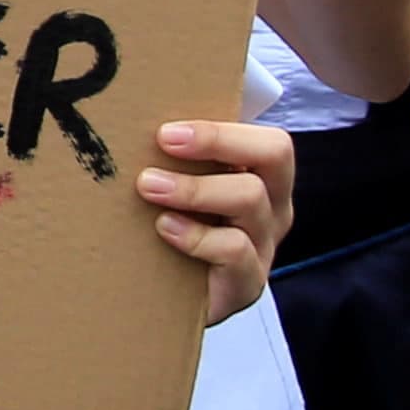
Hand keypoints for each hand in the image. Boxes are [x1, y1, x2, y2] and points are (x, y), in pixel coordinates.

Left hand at [142, 117, 292, 325]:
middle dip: (215, 141)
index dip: (222, 130)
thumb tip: (135, 112)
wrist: (162, 297)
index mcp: (263, 177)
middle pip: (274, 156)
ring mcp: (264, 246)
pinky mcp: (247, 283)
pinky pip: (235, 250)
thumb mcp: (180, 183)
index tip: (167, 130)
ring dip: (194, 187)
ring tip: (149, 186)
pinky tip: (165, 228)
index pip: (269, 140)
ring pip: (250, 199)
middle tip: (161, 142)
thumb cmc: (173, 225)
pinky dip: (197, 235)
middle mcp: (272, 207)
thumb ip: (177, 154)